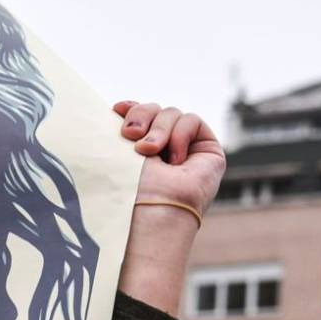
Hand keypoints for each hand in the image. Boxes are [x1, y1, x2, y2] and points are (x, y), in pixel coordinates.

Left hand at [112, 100, 224, 316]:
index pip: (136, 119)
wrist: (149, 212)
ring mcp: (184, 153)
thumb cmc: (124, 192)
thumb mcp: (113, 153)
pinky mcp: (207, 153)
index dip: (130, 109)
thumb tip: (116, 107)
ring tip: (149, 153)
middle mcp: (160, 155)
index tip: (116, 110)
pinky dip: (180, 134)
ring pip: (171, 113)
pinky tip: (174, 160)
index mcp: (135, 157)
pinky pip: (192, 121)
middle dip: (141, 116)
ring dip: (157, 129)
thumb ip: (118, 128)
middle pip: (153, 110)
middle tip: (129, 136)